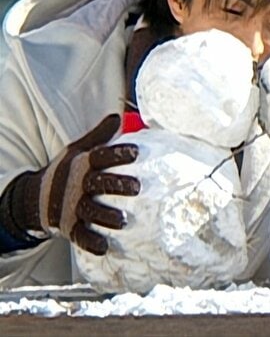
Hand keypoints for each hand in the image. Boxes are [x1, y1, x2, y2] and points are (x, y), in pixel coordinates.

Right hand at [10, 115, 140, 254]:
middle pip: (98, 184)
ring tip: (123, 220)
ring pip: (91, 211)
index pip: (101, 156)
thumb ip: (99, 136)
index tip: (136, 152)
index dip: (118, 154)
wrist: (37, 197)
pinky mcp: (70, 226)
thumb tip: (118, 116)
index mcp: (82, 165)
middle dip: (117, 185)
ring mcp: (73, 207)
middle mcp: (78, 185)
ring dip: (107, 216)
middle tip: (137, 187)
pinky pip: (80, 236)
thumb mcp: (78, 150)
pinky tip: (104, 248)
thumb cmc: (67, 171)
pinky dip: (91, 242)